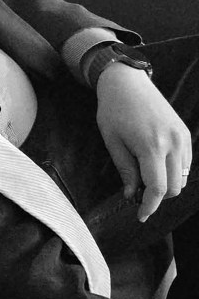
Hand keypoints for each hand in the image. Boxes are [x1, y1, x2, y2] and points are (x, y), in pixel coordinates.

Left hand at [96, 64, 192, 221]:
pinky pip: (186, 164)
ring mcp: (182, 138)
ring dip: (166, 184)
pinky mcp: (185, 133)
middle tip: (137, 190)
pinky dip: (173, 171)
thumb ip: (125, 170)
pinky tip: (155, 163)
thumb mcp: (112, 141)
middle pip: (173, 187)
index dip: (149, 206)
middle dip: (157, 196)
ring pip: (182, 177)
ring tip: (144, 174)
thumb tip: (132, 195)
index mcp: (151, 146)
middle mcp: (172, 143)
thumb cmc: (113, 110)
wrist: (126, 82)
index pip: (158, 188)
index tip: (140, 215)